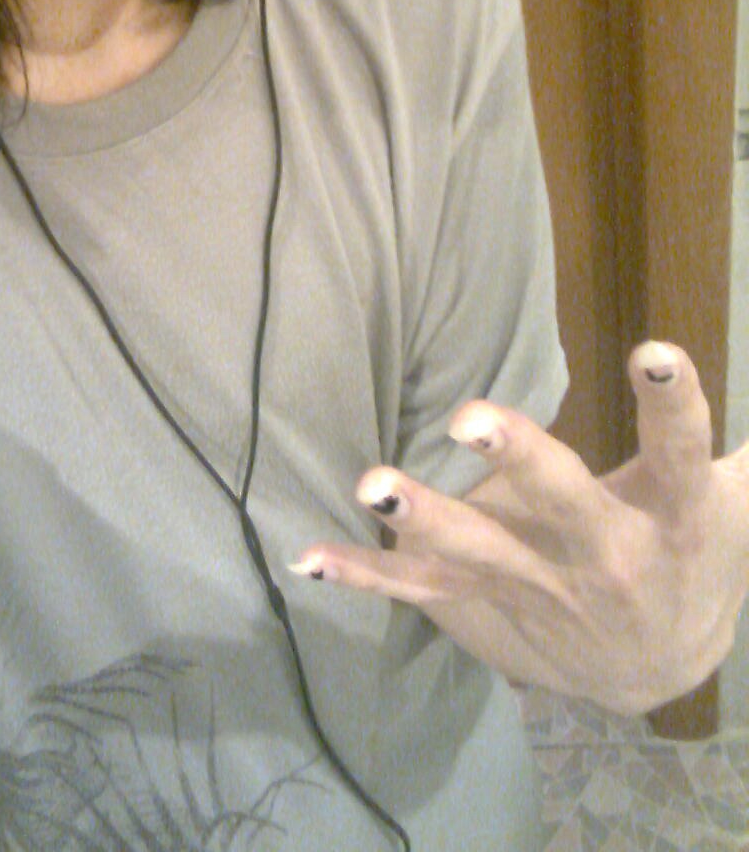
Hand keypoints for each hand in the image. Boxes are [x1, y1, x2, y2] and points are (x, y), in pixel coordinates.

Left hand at [289, 343, 748, 713]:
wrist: (664, 665)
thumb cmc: (692, 547)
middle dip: (519, 460)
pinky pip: (424, 591)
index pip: (680, 447)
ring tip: (372, 486)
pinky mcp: (494, 605)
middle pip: (565, 501)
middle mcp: (609, 552)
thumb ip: (724, 439)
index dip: (670, 399)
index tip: (652, 348)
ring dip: (424, 520)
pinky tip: (309, 557)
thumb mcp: (734, 499)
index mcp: (676, 511)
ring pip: (482, 552)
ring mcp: (546, 588)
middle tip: (467, 417)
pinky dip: (366, 576)